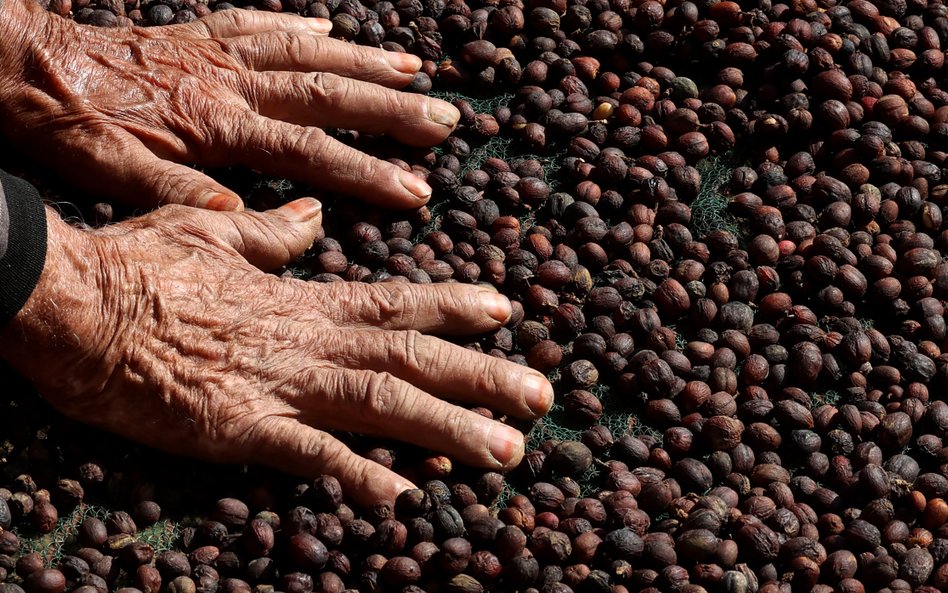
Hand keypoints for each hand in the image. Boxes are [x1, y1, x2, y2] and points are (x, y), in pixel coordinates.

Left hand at [0, 1, 456, 209]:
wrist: (24, 64)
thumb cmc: (70, 126)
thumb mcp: (117, 177)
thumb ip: (182, 198)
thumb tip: (246, 219)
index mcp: (216, 126)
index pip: (308, 151)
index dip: (366, 172)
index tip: (416, 190)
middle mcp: (230, 83)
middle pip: (325, 94)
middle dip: (390, 110)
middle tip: (443, 122)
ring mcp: (218, 54)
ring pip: (307, 54)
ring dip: (364, 64)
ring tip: (414, 73)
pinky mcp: (200, 36)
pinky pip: (260, 24)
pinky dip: (302, 26)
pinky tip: (334, 29)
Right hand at [0, 203, 552, 504]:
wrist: (69, 302)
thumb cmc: (134, 265)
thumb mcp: (210, 231)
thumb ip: (272, 235)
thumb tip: (312, 217)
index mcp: (299, 301)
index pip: (394, 302)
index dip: (454, 307)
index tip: (505, 311)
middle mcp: (304, 342)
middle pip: (410, 357)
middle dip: (482, 377)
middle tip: (542, 397)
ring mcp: (277, 386)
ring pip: (382, 404)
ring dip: (448, 429)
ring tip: (505, 451)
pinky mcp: (239, 429)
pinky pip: (310, 456)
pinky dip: (358, 475)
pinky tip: (403, 498)